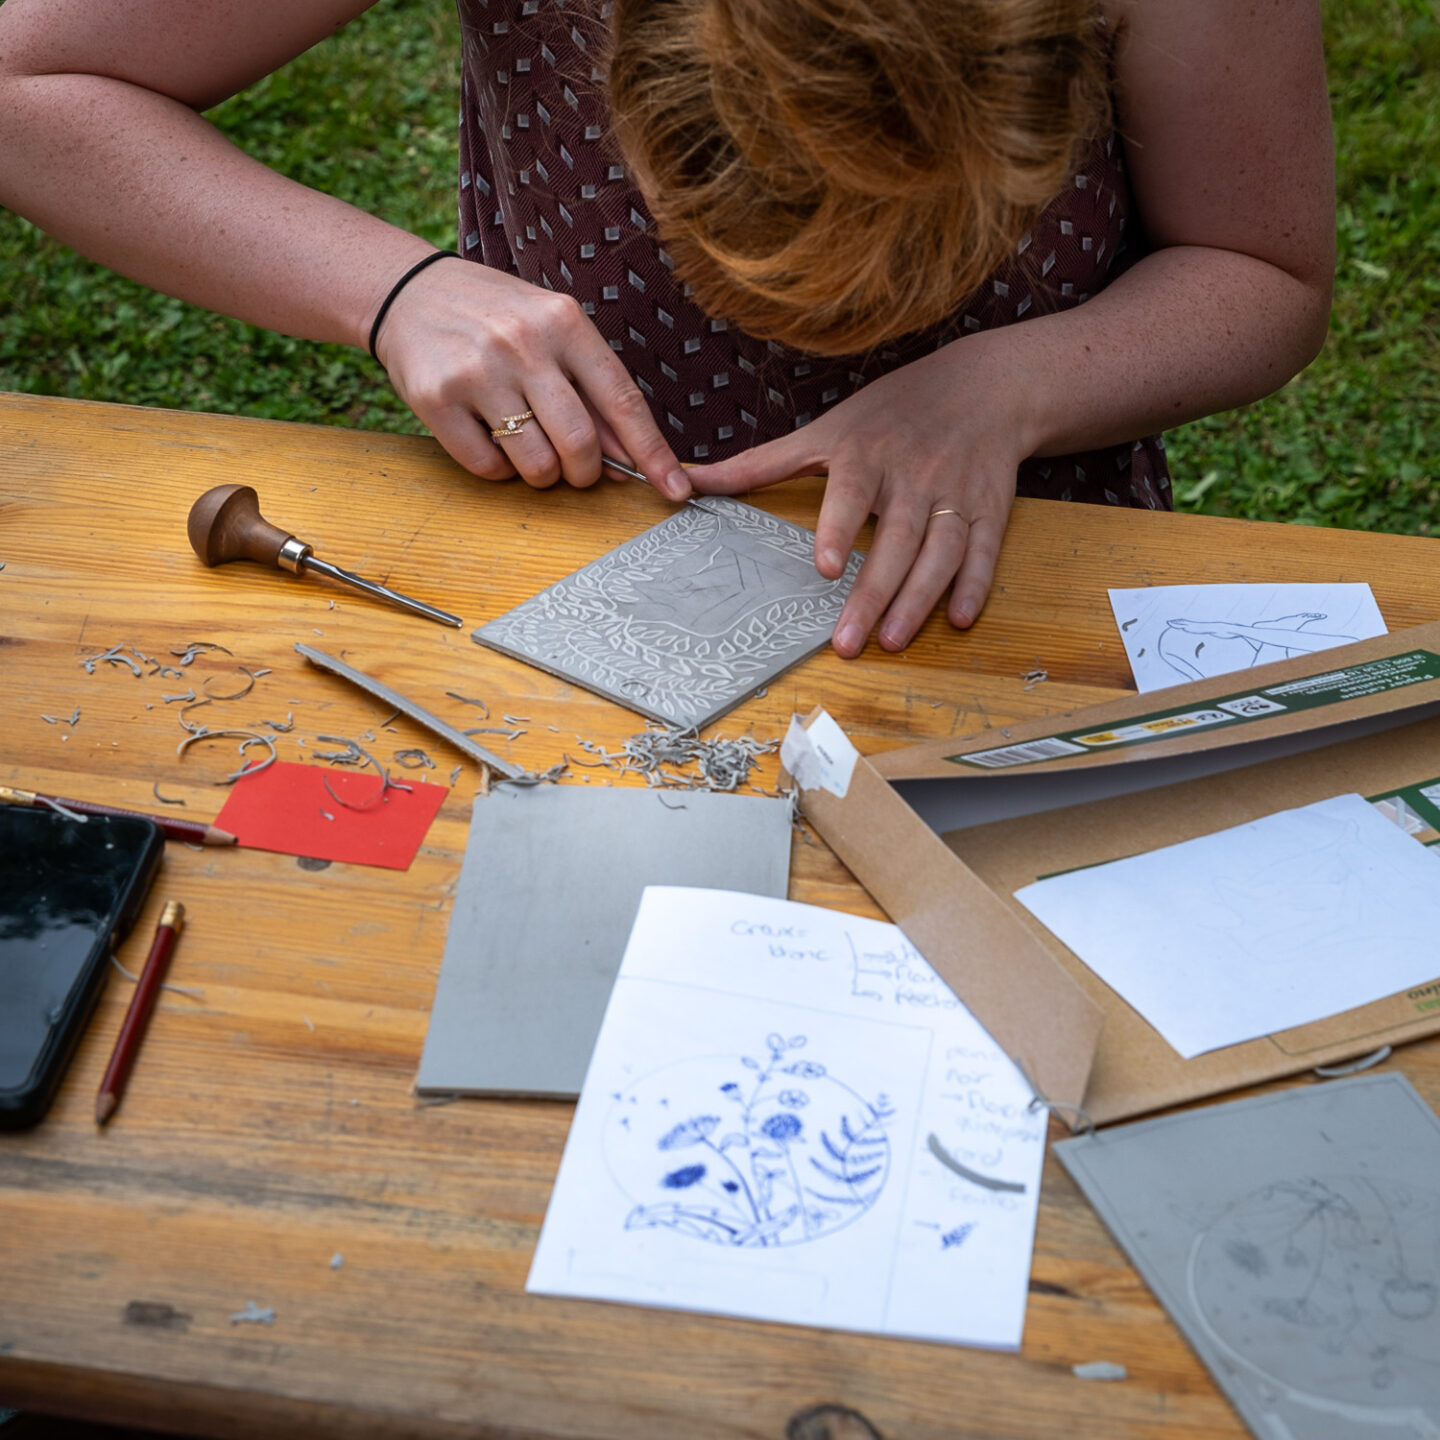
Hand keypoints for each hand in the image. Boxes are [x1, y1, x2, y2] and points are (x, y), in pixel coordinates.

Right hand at [374, 257, 690, 499]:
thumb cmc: (496, 318)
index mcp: (564, 322)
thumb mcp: (551, 333)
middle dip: (585, 473)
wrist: (410, 292)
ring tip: (526, 445)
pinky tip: (490, 439)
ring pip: (535, 464)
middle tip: (574, 468)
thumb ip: (591, 390)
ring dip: (540, 474)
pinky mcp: (437, 398)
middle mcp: (523, 344)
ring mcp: (478, 371)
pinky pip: (488, 467)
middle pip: (579, 444)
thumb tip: (630, 458)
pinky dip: (499, 470)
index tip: (676, 490)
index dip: (653, 453)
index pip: (623, 400)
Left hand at [685, 341, 1026, 656]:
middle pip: (898, 539)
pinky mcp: (991, 507)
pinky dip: (975, 584)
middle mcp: (915, 473)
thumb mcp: (825, 428)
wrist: (984, 385)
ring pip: (942, 551)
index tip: (825, 568)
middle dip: (875, 592)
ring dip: (920, 599)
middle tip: (849, 641)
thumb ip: (759, 464)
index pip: (852, 493)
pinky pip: (985, 550)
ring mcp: (956, 492)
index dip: (840, 528)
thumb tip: (687, 480)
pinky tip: (958, 618)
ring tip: (893, 641)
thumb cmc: (890, 412)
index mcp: (867, 453)